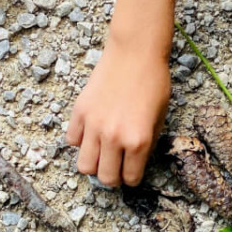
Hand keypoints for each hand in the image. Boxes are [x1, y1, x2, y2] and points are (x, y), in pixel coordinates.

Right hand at [67, 39, 170, 186]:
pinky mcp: (80, 112)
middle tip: (116, 166)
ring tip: (101, 153)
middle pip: (105, 178)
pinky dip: (81, 141)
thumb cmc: (153, 82)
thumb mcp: (159, 118)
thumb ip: (146, 144)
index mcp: (138, 141)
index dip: (132, 177)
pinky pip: (72, 140)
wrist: (135, 53)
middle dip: (112, 176)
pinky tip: (91, 132)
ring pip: (84, 165)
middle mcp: (114, 137)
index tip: (131, 171)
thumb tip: (133, 162)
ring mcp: (94, 125)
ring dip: (94, 163)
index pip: (129, 178)